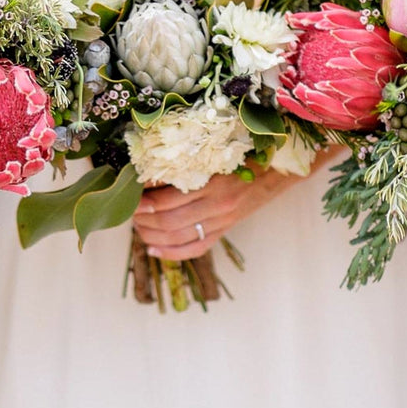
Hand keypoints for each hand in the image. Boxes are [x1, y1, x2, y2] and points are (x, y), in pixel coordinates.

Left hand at [132, 168, 297, 259]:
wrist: (276, 169)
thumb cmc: (242, 154)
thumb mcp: (213, 154)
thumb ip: (184, 164)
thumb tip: (147, 172)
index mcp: (213, 183)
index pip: (167, 200)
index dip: (143, 202)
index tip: (129, 195)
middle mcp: (217, 206)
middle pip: (168, 223)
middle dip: (142, 220)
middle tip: (129, 211)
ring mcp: (221, 222)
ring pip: (177, 238)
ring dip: (151, 235)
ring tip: (137, 226)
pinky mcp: (224, 231)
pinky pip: (194, 249)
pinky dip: (170, 253)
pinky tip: (153, 249)